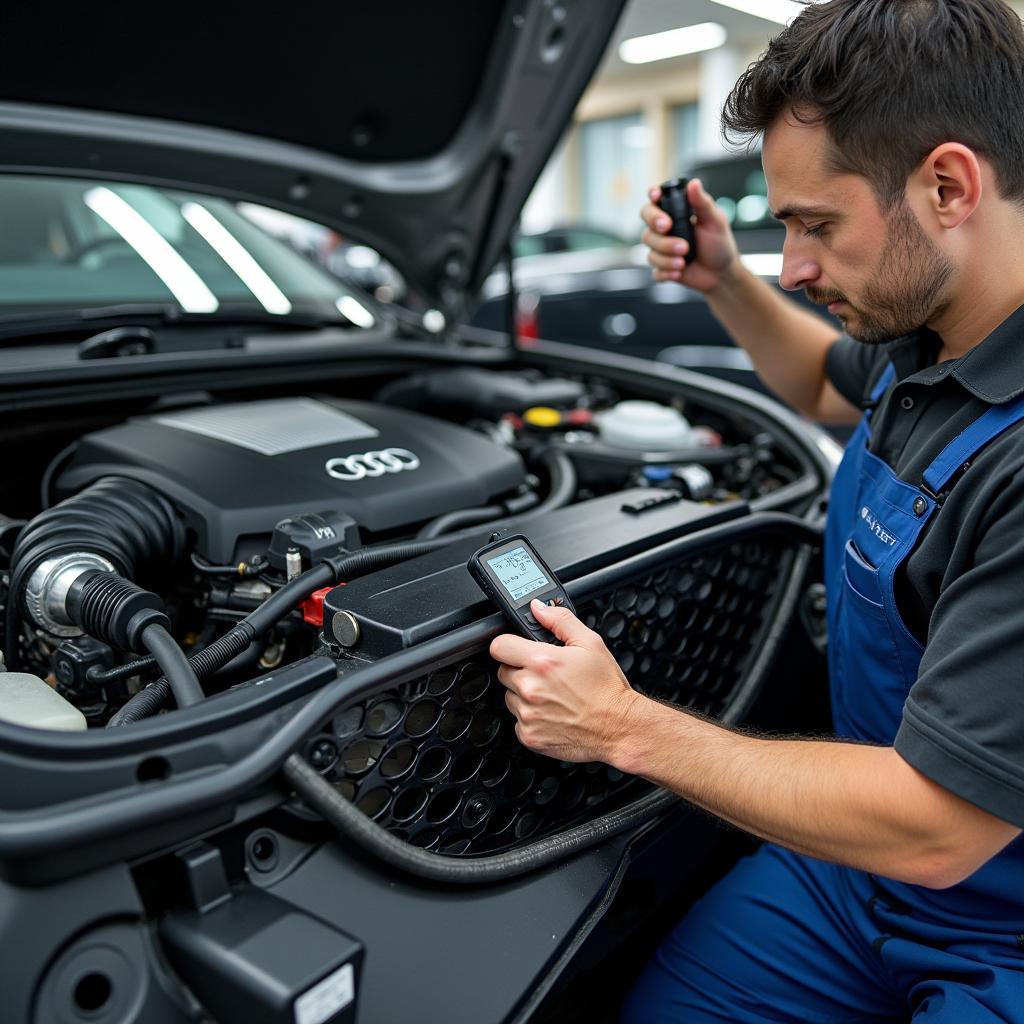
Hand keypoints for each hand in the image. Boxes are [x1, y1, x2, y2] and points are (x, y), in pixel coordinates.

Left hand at [489, 599, 642, 764]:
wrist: (619, 727)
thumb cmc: (607, 688)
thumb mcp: (590, 643)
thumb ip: (560, 620)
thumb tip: (539, 608)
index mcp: (542, 662)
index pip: (499, 646)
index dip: (508, 645)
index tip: (517, 649)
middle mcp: (530, 688)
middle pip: (503, 671)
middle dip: (520, 670)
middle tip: (546, 675)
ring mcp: (528, 714)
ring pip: (509, 697)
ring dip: (524, 694)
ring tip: (552, 695)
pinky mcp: (529, 735)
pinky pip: (518, 720)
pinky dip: (531, 716)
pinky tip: (552, 712)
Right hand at [640, 177, 739, 291]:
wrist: (721, 273)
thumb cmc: (719, 244)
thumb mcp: (715, 221)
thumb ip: (703, 203)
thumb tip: (694, 183)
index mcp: (676, 213)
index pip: (656, 201)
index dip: (652, 196)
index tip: (656, 197)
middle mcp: (665, 230)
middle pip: (647, 225)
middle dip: (658, 230)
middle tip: (669, 229)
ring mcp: (661, 249)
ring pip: (651, 250)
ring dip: (667, 254)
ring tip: (684, 258)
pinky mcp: (662, 268)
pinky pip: (655, 270)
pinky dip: (667, 271)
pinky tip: (680, 271)